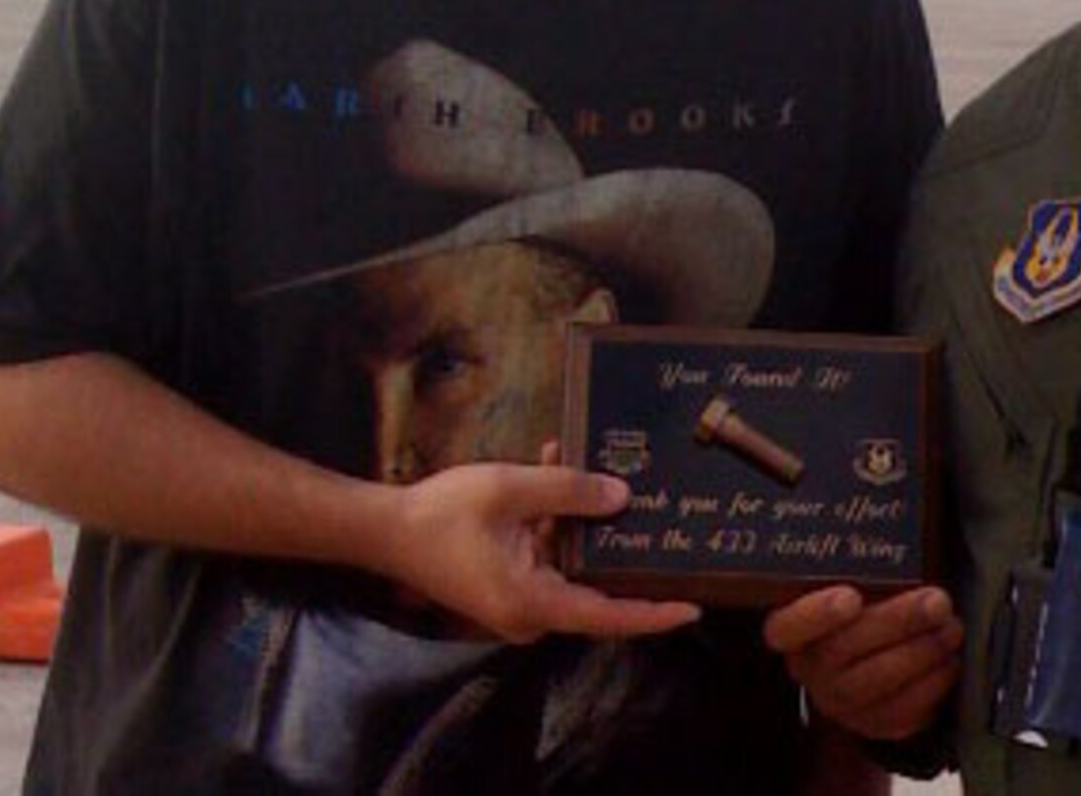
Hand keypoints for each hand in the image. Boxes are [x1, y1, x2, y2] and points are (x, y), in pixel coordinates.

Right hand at [379, 460, 700, 643]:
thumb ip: (568, 492)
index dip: (654, 613)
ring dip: (582, 516)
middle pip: (595, 588)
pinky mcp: (509, 580)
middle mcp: (531, 612)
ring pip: (571, 562)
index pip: (608, 617)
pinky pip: (548, 552)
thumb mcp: (510, 490)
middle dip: (625, 548)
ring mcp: (520, 598)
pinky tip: (557, 463)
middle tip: (667, 519)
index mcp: (534, 602)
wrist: (386, 529)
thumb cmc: (443, 514)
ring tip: (603, 466)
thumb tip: (622, 498)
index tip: (695, 605)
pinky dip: (555, 516)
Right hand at [763, 584, 962, 741]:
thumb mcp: (853, 578)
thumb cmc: (864, 603)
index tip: (850, 596)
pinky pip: (901, 714)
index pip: (787, 626)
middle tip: (937, 601)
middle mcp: (811, 669)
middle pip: (843, 652)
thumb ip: (863, 566)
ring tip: (951, 628)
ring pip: (875, 684)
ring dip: (921, 654)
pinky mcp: (873, 724)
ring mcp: (840, 702)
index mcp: (793, 629)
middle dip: (897, 624)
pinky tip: (950, 662)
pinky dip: (931, 687)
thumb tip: (895, 530)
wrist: (871, 654)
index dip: (815, 615)